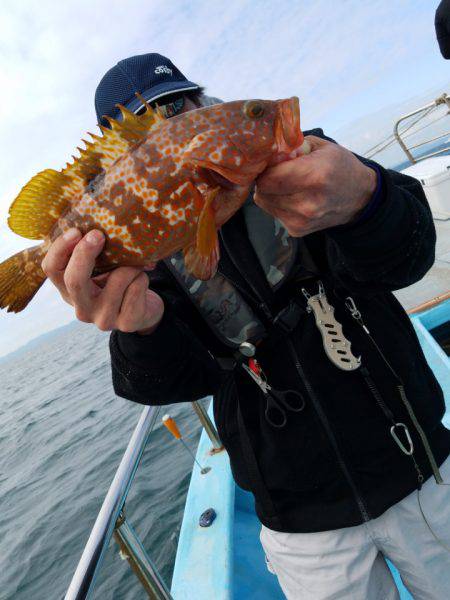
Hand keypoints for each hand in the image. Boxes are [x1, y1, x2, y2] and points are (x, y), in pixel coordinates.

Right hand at [41, 228, 163, 334]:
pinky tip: (141, 281)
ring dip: (131, 265)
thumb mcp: (102, 268)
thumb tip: (99, 224)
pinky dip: (143, 277)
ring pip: (118, 279)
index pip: (51, 269)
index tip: (76, 230)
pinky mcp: (127, 323)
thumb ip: (93, 253)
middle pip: (74, 279)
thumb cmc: (119, 282)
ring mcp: (104, 319)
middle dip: (85, 253)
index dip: (60, 249)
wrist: (144, 311)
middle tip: (98, 234)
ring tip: (135, 267)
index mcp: (69, 291)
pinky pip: (137, 287)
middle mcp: (82, 308)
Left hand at [254, 135, 377, 235]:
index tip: (271, 161)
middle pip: (263, 190)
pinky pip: (273, 212)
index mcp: (314, 176)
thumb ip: (292, 147)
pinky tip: (292, 197)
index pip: (268, 177)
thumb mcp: (321, 147)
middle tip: (277, 171)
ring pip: (264, 202)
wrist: (359, 198)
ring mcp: (301, 220)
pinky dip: (277, 203)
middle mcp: (307, 203)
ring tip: (287, 184)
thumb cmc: (340, 167)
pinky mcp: (297, 230)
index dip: (264, 167)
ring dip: (270, 191)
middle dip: (265, 178)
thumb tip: (269, 152)